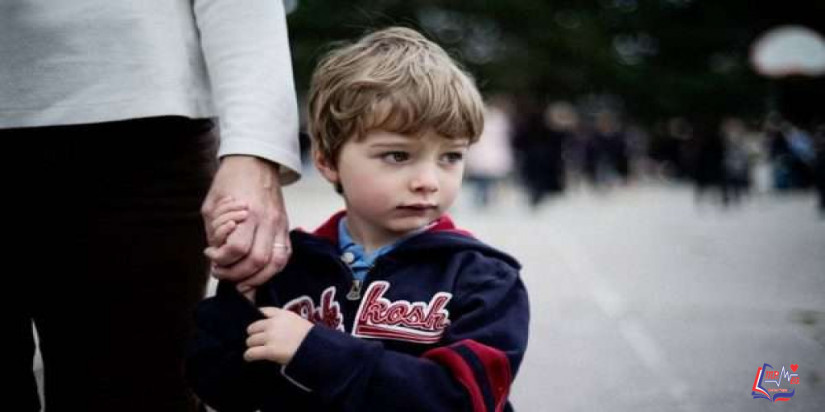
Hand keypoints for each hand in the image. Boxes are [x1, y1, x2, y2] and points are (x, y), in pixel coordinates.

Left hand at [202, 156, 290, 293]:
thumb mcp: (212, 204)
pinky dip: (271, 270)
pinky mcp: (285, 228)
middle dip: (236, 274)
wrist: (255, 161)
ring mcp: (280, 225)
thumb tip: (218, 255)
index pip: (237, 248)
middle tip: (221, 271)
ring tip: (241, 282)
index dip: (220, 258)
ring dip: (257, 279)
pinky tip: (257, 273)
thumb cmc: (231, 180)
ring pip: (276, 263)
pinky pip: (284, 256)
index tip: (210, 254)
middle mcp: (268, 221)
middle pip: (257, 261)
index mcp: (248, 212)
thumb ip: (214, 232)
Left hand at [244, 307, 312, 364]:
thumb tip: (272, 328)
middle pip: (252, 328)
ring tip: (256, 350)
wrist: (317, 348)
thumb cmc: (311, 337)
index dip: (259, 320)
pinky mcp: (269, 350)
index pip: (263, 311)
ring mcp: (271, 337)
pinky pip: (251, 352)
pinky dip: (249, 355)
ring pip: (250, 340)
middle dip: (254, 335)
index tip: (259, 327)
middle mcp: (273, 323)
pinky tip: (250, 358)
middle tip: (258, 342)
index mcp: (281, 314)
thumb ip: (284, 322)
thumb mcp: (298, 322)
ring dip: (252, 346)